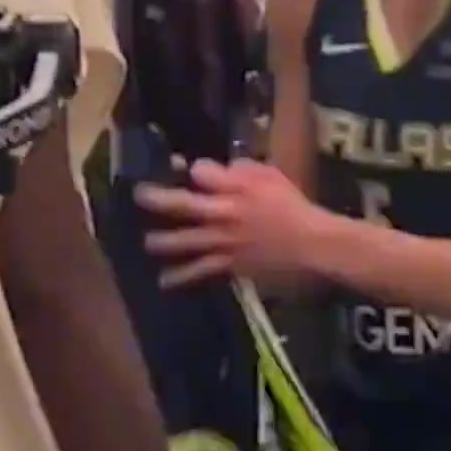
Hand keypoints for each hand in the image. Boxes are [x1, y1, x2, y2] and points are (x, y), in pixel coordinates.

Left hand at [137, 159, 325, 287]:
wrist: (310, 243)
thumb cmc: (292, 206)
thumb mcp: (271, 176)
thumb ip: (242, 170)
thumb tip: (215, 171)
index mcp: (236, 189)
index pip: (202, 172)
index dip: (193, 170)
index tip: (187, 169)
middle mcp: (224, 214)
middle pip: (182, 205)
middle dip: (157, 199)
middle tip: (139, 196)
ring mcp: (224, 242)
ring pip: (185, 241)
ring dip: (162, 241)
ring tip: (147, 243)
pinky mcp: (229, 264)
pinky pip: (201, 271)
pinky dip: (181, 277)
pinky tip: (163, 281)